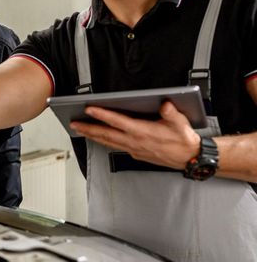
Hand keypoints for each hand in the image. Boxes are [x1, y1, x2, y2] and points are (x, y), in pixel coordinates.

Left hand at [69, 100, 200, 169]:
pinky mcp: (135, 153)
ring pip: (107, 142)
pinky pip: (114, 146)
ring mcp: (133, 149)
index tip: (89, 109)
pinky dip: (103, 141)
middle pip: (106, 134)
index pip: (117, 122)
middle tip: (73, 123)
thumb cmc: (183, 139)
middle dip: (88, 128)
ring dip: (92, 135)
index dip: (102, 115)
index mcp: (142, 132)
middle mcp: (134, 141)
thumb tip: (165, 104)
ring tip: (79, 129)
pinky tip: (97, 137)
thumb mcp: (180, 123)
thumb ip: (170, 113)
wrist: (188, 158)